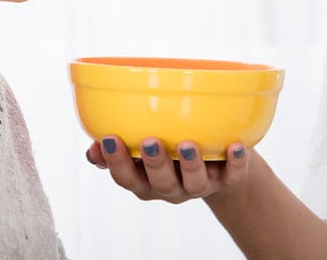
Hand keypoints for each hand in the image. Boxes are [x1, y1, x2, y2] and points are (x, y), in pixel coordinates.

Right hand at [85, 136, 248, 202]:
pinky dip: (235, 163)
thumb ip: (116, 149)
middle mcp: (172, 187)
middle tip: (150, 142)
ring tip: (186, 145)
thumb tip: (91, 148)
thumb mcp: (142, 150)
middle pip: (160, 184)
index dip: (116, 162)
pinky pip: (233, 176)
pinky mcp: (228, 178)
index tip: (108, 138)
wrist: (218, 164)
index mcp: (147, 181)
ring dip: (190, 165)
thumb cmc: (170, 149)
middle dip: (154, 164)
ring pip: (194, 184)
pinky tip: (235, 146)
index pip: (127, 178)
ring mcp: (201, 185)